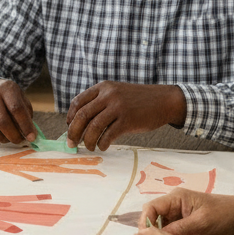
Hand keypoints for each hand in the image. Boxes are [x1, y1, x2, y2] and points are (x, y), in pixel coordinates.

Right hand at [0, 77, 35, 143]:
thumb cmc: (7, 97)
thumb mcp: (20, 98)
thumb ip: (26, 115)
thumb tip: (30, 135)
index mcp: (7, 88)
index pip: (17, 109)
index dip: (25, 126)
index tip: (32, 137)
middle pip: (2, 121)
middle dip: (14, 136)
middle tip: (20, 141)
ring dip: (3, 139)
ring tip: (9, 138)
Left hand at [65, 82, 186, 149]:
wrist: (164, 100)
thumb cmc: (138, 100)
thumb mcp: (117, 93)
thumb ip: (100, 102)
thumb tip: (80, 122)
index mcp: (103, 87)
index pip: (78, 102)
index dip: (70, 117)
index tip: (69, 127)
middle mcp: (109, 95)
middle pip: (82, 115)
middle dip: (73, 132)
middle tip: (71, 143)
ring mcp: (118, 107)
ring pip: (93, 127)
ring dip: (88, 140)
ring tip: (90, 147)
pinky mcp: (128, 120)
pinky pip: (108, 135)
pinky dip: (102, 143)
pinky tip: (103, 146)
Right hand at [141, 189, 233, 234]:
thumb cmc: (222, 214)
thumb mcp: (200, 222)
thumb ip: (179, 229)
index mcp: (176, 197)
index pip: (151, 207)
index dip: (146, 221)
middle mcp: (173, 204)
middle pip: (152, 216)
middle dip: (150, 230)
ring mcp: (177, 213)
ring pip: (158, 225)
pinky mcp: (181, 222)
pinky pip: (168, 230)